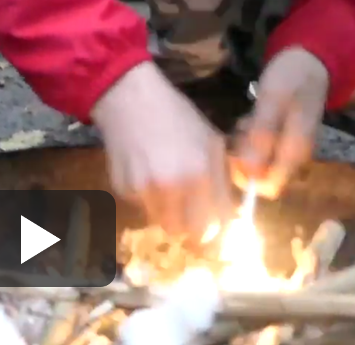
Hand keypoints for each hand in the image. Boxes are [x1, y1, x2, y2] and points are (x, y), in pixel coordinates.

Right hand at [91, 62, 232, 240]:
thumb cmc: (178, 117)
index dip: (218, 229)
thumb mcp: (212, 141)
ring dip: (169, 212)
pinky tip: (146, 172)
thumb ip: (222, 179)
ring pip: (163, 222)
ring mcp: (145, 191)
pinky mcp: (124, 190)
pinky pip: (143, 207)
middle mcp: (173, 188)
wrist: (130, 101)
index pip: (216, 226)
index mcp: (201, 175)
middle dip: (192, 226)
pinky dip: (148, 197)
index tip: (216, 224)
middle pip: (187, 233)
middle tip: (192, 212)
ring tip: (167, 185)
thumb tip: (229, 212)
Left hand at [231, 48, 328, 198]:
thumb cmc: (292, 77)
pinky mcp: (278, 141)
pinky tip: (250, 119)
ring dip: (243, 146)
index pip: (269, 188)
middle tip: (243, 130)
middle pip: (258, 177)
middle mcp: (292, 158)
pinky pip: (256, 151)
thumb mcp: (273, 100)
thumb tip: (250, 172)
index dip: (246, 178)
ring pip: (254, 164)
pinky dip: (247, 139)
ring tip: (247, 120)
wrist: (309, 61)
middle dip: (243, 158)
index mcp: (295, 152)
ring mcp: (285, 150)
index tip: (235, 153)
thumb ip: (263, 134)